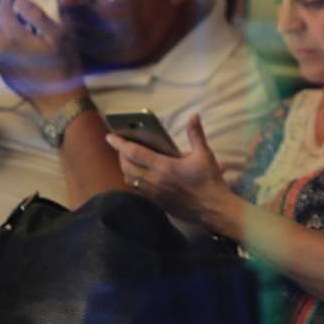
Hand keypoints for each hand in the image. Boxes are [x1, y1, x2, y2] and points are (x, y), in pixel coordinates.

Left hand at [0, 0, 84, 114]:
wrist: (60, 101)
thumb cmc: (65, 65)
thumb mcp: (59, 36)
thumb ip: (37, 15)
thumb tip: (20, 0)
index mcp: (14, 38)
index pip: (3, 11)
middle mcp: (1, 50)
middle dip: (3, 13)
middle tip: (19, 11)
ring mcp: (1, 64)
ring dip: (4, 29)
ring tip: (23, 29)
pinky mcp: (5, 74)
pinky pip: (0, 52)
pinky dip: (7, 44)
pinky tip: (25, 49)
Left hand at [108, 113, 231, 227]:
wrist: (214, 208)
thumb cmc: (209, 180)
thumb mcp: (204, 154)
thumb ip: (196, 134)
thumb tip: (194, 115)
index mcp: (164, 166)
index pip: (134, 152)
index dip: (120, 143)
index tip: (109, 136)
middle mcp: (155, 180)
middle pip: (126, 166)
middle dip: (121, 155)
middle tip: (123, 146)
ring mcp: (154, 194)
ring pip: (130, 179)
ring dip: (126, 168)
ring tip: (129, 160)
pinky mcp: (157, 203)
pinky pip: (138, 190)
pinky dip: (134, 180)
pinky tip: (140, 175)